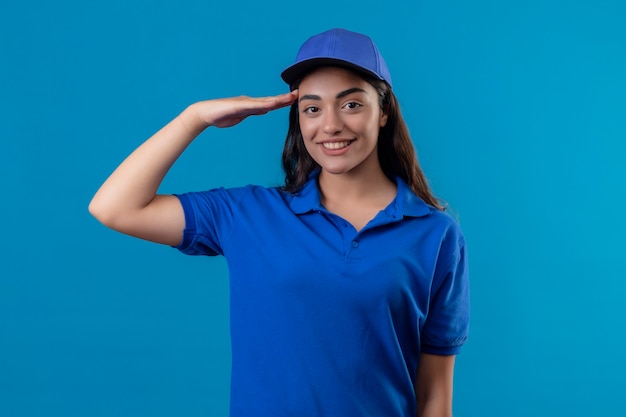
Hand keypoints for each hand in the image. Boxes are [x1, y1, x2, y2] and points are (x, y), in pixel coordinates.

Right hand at [184, 90, 298, 129]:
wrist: (205, 114)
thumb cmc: (221, 115)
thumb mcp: (242, 115)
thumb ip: (253, 112)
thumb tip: (265, 110)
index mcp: (252, 105)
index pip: (271, 103)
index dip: (283, 101)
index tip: (294, 98)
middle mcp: (250, 102)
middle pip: (271, 100)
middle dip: (285, 98)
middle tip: (298, 93)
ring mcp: (244, 104)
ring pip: (265, 101)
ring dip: (278, 100)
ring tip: (289, 97)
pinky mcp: (238, 106)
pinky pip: (253, 106)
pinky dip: (263, 104)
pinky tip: (272, 104)